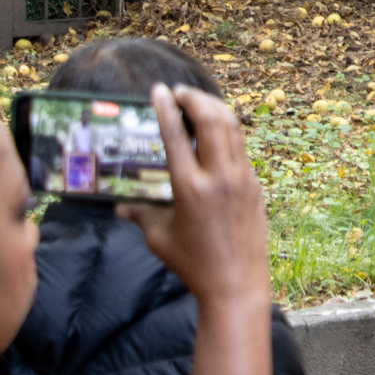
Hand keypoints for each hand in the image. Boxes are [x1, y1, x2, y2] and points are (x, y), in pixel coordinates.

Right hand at [121, 84, 269, 310]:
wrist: (236, 284)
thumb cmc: (193, 264)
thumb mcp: (158, 239)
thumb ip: (139, 214)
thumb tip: (119, 205)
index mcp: (190, 189)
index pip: (176, 136)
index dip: (166, 107)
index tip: (159, 90)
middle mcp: (219, 178)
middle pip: (212, 119)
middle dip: (195, 98)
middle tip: (179, 93)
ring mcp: (242, 179)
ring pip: (233, 128)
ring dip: (214, 108)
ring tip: (197, 103)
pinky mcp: (255, 185)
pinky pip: (241, 147)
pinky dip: (228, 130)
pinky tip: (216, 131)